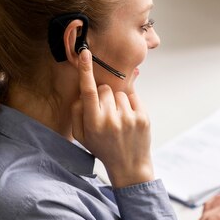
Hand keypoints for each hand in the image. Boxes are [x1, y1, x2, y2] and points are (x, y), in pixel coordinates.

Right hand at [71, 49, 152, 187]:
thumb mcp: (82, 136)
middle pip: (105, 89)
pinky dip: (130, 105)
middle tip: (106, 114)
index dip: (85, 70)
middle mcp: (111, 120)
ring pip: (119, 93)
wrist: (129, 166)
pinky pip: (133, 98)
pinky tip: (128, 120)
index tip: (85, 53)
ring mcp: (129, 119)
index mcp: (93, 124)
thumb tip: (83, 92)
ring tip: (118, 120)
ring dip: (117, 102)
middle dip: (104, 97)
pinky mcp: (143, 118)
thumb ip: (77, 113)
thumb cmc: (103, 148)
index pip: (88, 91)